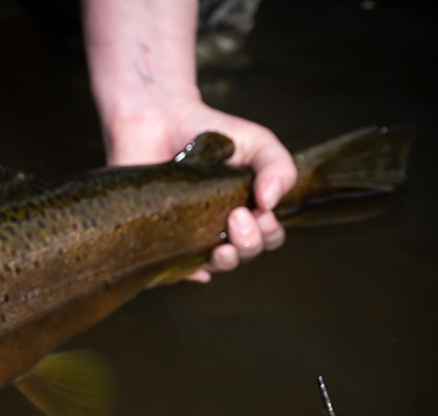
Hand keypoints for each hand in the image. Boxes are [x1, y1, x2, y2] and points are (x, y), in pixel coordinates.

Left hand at [103, 102, 296, 281]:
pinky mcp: (159, 239)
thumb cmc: (209, 131)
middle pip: (245, 255)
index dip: (268, 233)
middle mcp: (220, 228)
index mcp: (246, 210)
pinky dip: (189, 275)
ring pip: (214, 266)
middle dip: (249, 244)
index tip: (259, 211)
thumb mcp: (256, 142)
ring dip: (226, 261)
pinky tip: (198, 271)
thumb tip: (271, 202)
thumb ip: (278, 166)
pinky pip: (175, 269)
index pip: (267, 237)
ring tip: (222, 246)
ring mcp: (189, 235)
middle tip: (237, 216)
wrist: (159, 119)